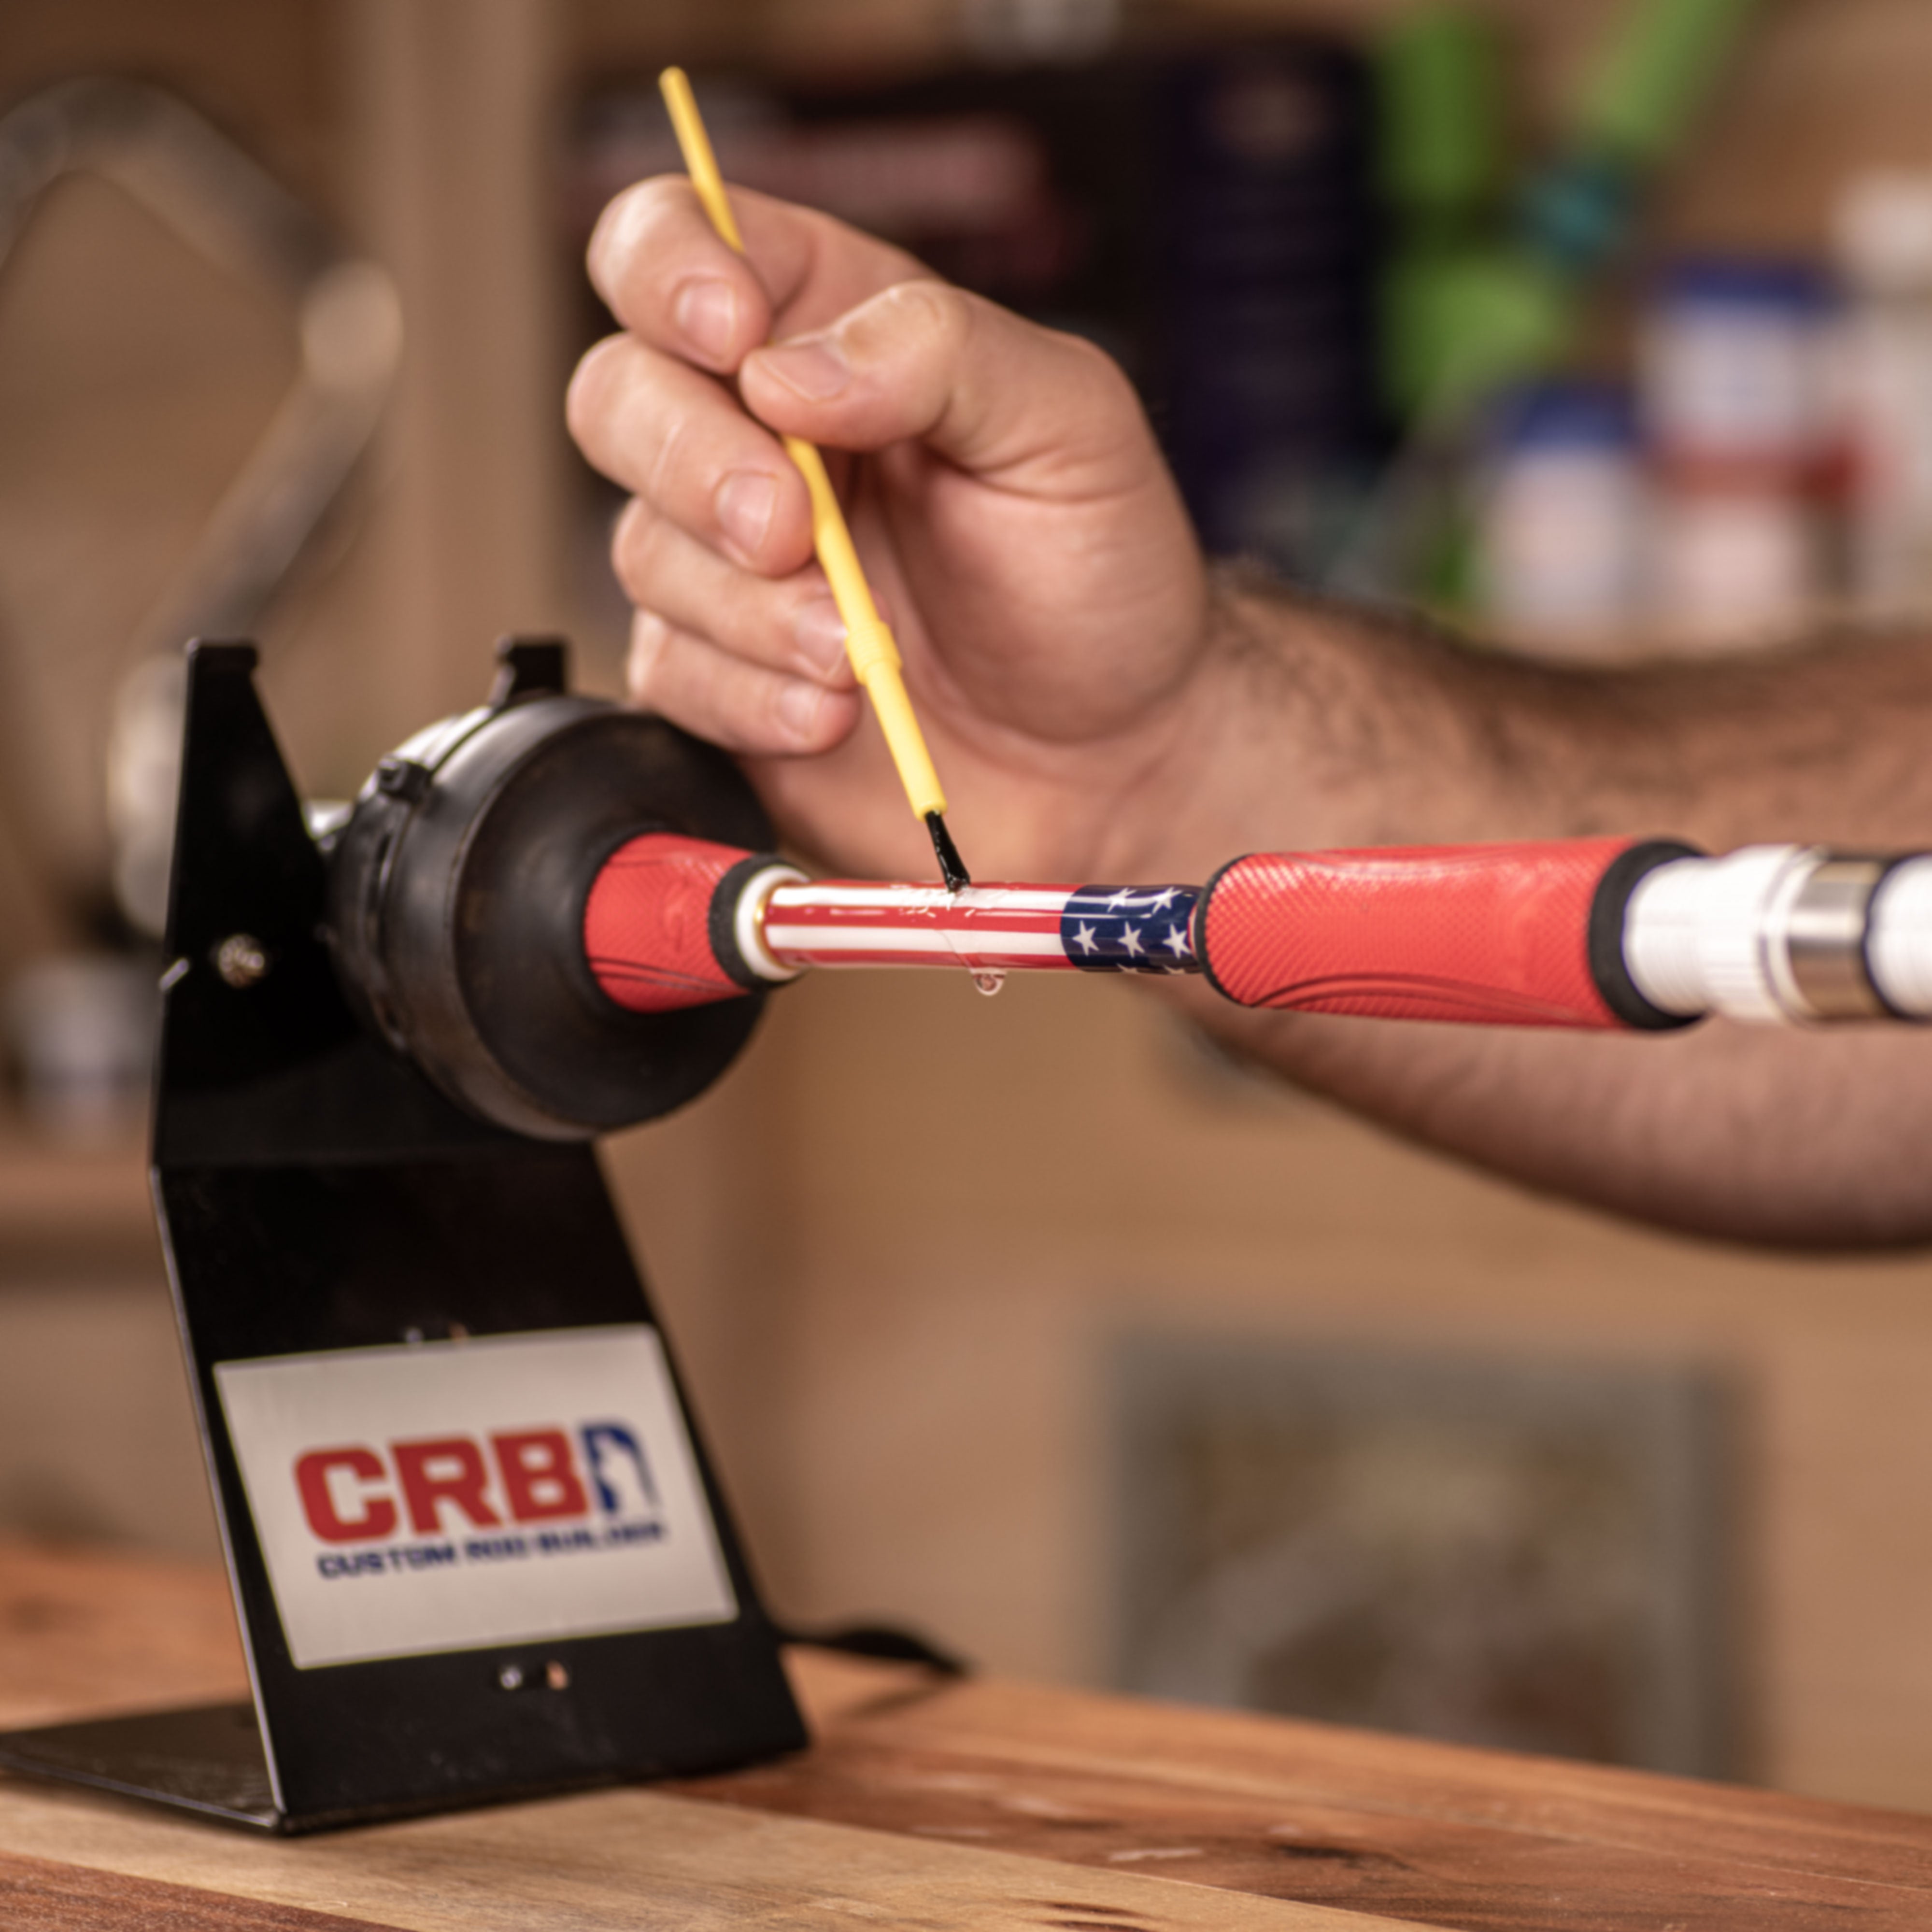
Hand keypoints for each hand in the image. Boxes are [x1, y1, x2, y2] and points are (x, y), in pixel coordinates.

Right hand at [567, 179, 1215, 882]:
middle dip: (693, 464)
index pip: (674, 242)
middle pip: (617, 395)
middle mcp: (755, 433)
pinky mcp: (718, 675)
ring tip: (861, 652)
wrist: (1107, 752)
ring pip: (642, 551)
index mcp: (829, 328)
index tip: (735, 337)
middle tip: (793, 533)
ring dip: (749, 611)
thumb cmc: (1097, 571)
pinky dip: (750, 697)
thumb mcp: (1068, 422)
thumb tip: (782, 371)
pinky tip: (835, 710)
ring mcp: (725, 561)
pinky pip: (669, 674)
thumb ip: (937, 352)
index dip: (669, 272)